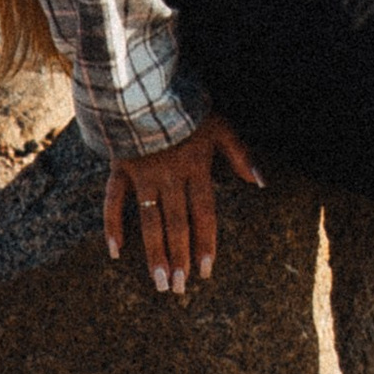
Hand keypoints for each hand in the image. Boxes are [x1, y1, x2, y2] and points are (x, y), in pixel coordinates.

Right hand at [103, 111, 261, 295]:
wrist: (145, 85)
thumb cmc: (187, 106)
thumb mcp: (220, 125)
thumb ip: (239, 154)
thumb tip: (261, 182)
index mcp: (195, 167)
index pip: (203, 214)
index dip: (205, 243)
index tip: (206, 271)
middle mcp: (170, 176)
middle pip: (176, 224)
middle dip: (178, 258)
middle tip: (177, 289)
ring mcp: (143, 174)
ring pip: (149, 220)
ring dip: (153, 252)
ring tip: (157, 282)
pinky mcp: (120, 168)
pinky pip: (113, 201)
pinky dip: (112, 226)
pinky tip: (116, 252)